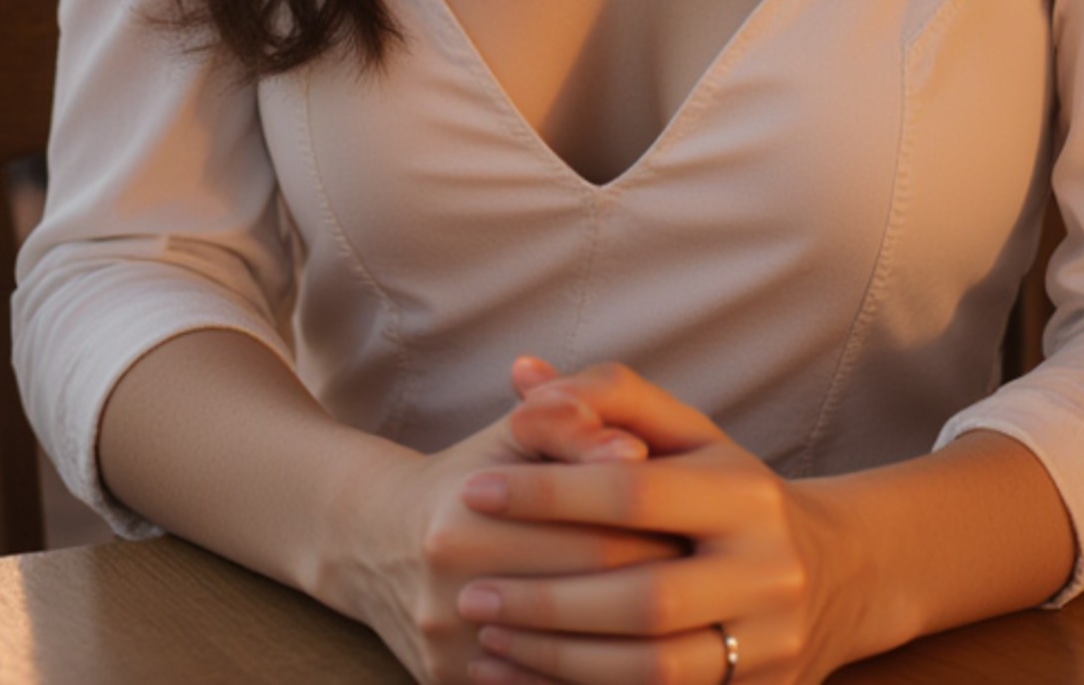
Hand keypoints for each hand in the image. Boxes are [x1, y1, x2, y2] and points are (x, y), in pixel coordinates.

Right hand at [350, 398, 678, 684]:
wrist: (376, 540)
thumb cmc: (474, 474)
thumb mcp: (514, 433)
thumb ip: (571, 425)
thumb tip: (632, 448)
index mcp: (469, 511)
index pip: (596, 530)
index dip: (659, 531)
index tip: (701, 532)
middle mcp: (450, 584)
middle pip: (588, 595)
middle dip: (657, 586)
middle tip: (707, 582)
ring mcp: (447, 646)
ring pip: (567, 659)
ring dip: (630, 644)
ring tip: (682, 625)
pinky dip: (588, 682)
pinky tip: (631, 665)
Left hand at [454, 361, 849, 684]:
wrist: (835, 575)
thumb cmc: (729, 489)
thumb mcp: (686, 432)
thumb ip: (606, 397)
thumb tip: (522, 377)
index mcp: (745, 493)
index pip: (634, 491)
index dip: (549, 492)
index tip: (475, 490)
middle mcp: (767, 573)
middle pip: (644, 597)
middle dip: (548, 597)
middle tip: (472, 590)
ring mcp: (767, 648)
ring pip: (651, 670)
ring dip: (558, 659)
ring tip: (489, 638)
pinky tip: (524, 679)